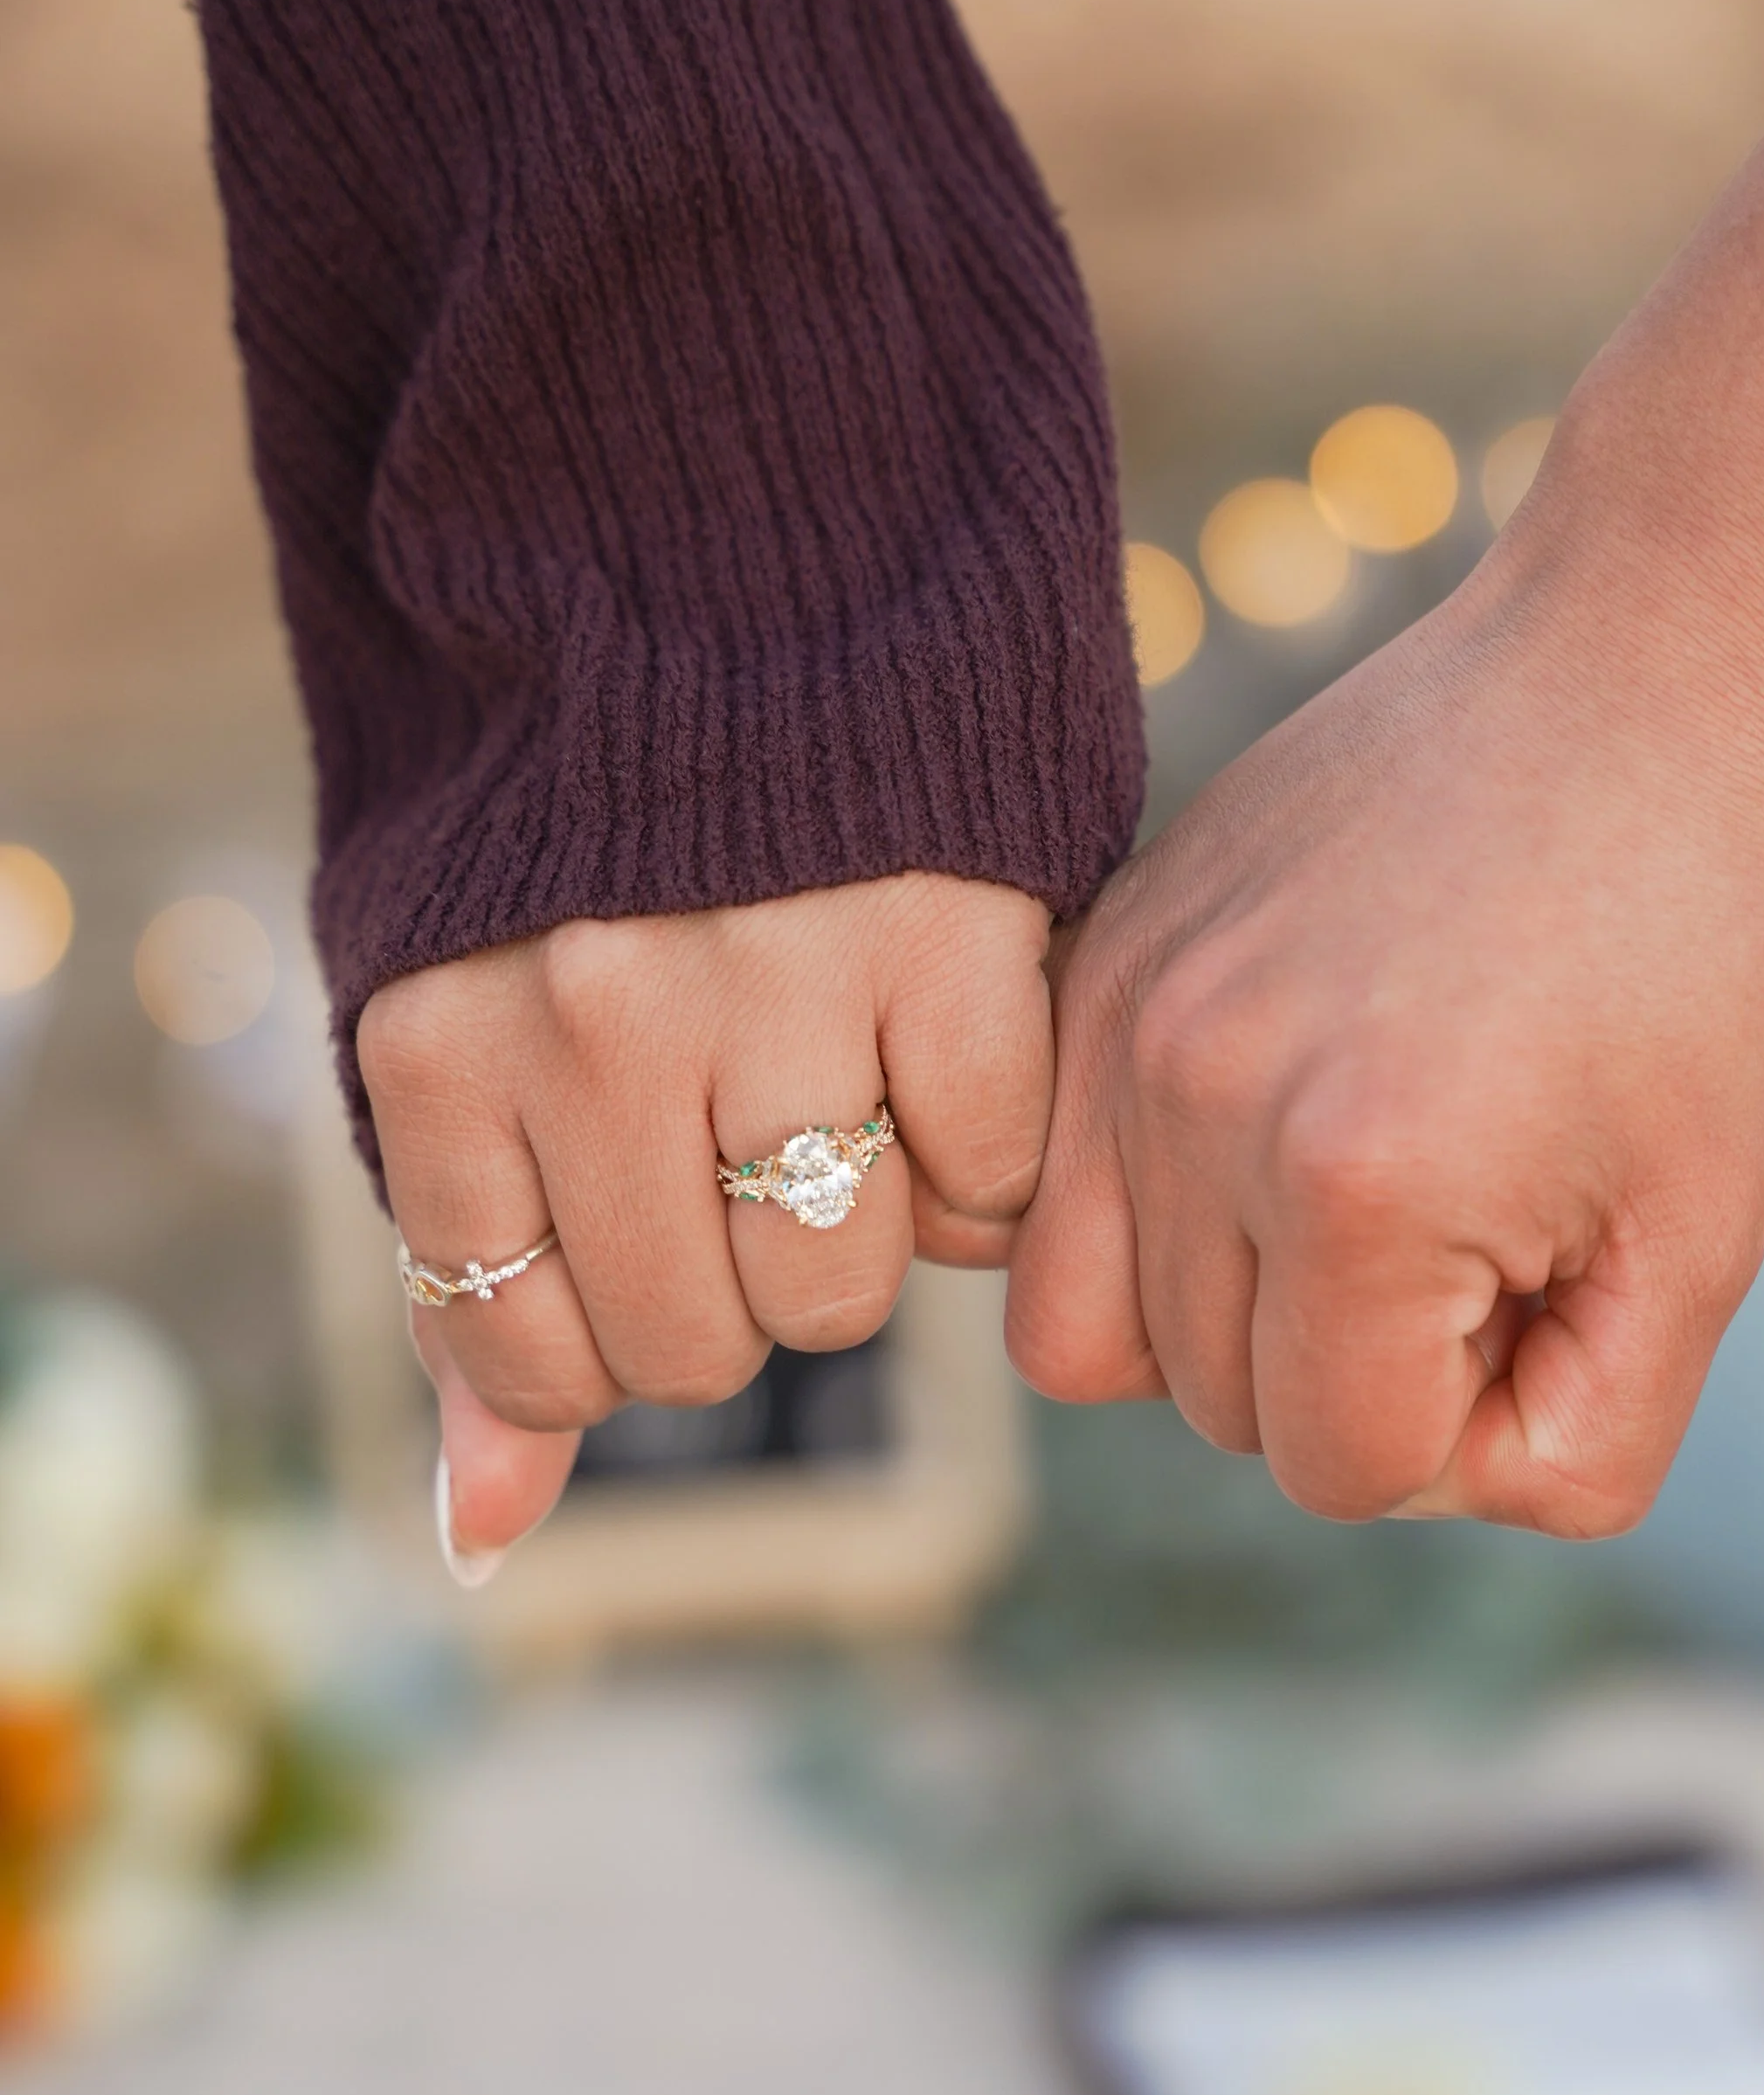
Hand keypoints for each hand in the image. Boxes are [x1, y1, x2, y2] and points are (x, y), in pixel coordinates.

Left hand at [358, 875, 1051, 1578]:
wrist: (699, 550)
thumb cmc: (560, 845)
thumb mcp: (455, 1040)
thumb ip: (470, 1281)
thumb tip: (486, 1544)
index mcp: (441, 1051)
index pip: (534, 1356)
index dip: (609, 1331)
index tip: (644, 1229)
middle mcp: (591, 1022)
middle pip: (701, 1342)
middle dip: (737, 1284)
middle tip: (750, 1147)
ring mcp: (771, 976)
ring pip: (844, 1284)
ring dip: (861, 1226)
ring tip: (841, 1083)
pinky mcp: (946, 930)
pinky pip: (990, 1178)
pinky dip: (986, 1156)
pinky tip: (941, 1053)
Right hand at [1007, 520, 1763, 1532]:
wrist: (1645, 679)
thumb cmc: (1703, 961)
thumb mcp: (1701, 1244)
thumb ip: (1580, 1444)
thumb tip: (1429, 1479)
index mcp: (1358, 1185)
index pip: (1342, 1467)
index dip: (1468, 1424)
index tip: (1553, 1284)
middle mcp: (1196, 1104)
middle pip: (1216, 1406)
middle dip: (1356, 1370)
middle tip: (1486, 1228)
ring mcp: (1124, 1022)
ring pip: (1082, 1330)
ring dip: (1223, 1318)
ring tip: (1360, 1205)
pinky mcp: (1098, 957)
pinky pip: (1051, 1185)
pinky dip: (1148, 1208)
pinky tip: (1276, 1125)